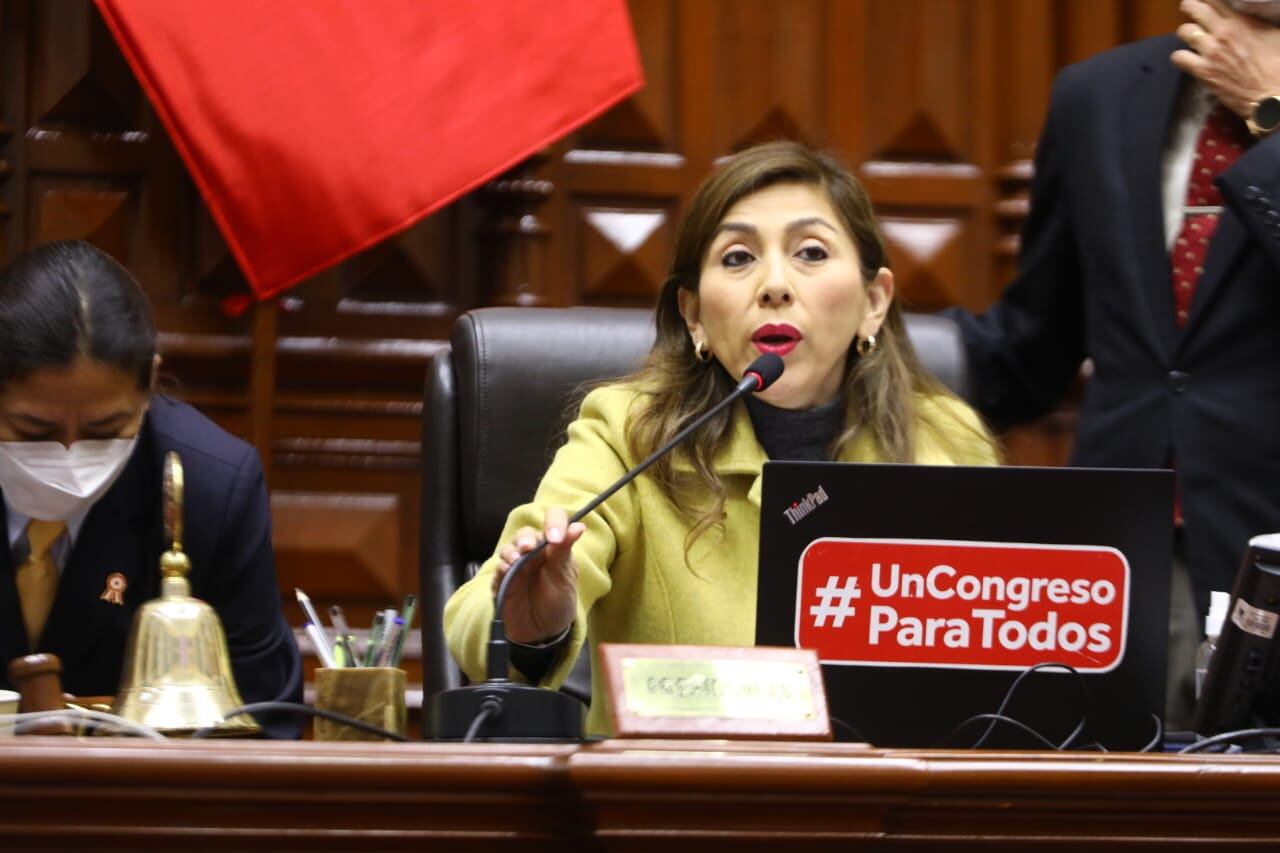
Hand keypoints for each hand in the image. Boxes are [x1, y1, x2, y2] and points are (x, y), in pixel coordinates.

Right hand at [490, 506, 585, 643]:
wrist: (543, 633)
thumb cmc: (558, 603)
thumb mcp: (565, 577)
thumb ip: (565, 551)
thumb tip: (579, 526)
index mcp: (553, 548)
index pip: (552, 521)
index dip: (553, 522)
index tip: (556, 537)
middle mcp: (533, 553)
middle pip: (524, 533)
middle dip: (525, 538)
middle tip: (528, 548)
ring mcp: (516, 566)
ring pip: (508, 548)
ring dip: (512, 551)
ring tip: (517, 561)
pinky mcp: (503, 582)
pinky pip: (498, 569)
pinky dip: (502, 567)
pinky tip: (508, 572)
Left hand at [1172, 0, 1279, 118]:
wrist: (1271, 94)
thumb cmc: (1277, 64)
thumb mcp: (1273, 33)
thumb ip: (1256, 22)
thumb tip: (1249, 18)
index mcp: (1242, 21)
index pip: (1215, 0)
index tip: (1206, 1)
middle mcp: (1223, 32)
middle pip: (1194, 9)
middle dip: (1190, 7)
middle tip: (1189, 8)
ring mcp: (1210, 51)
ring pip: (1184, 31)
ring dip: (1186, 33)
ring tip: (1191, 37)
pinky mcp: (1202, 71)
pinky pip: (1178, 58)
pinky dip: (1180, 57)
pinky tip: (1186, 59)